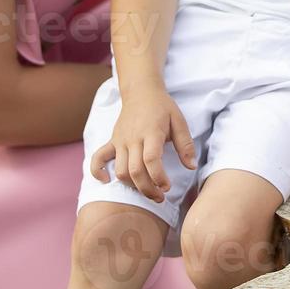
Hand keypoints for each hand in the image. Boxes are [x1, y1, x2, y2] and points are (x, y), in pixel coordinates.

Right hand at [89, 87, 196, 202]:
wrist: (141, 91)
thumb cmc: (163, 107)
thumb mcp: (179, 121)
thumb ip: (186, 145)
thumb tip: (192, 166)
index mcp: (151, 132)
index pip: (151, 160)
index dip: (159, 177)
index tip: (167, 187)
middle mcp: (132, 138)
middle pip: (134, 170)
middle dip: (147, 189)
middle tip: (160, 197)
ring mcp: (120, 140)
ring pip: (120, 170)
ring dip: (132, 185)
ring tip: (147, 191)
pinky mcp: (112, 141)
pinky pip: (98, 158)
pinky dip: (98, 172)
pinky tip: (106, 181)